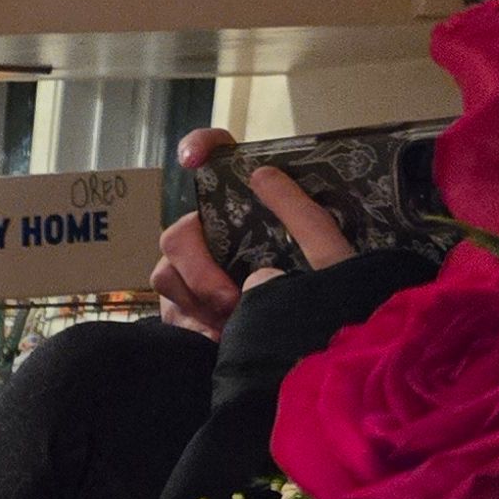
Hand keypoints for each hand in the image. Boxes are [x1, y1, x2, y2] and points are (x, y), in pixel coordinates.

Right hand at [151, 131, 359, 332]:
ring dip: (196, 301)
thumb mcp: (333, 254)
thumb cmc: (331, 298)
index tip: (193, 159)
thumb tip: (263, 181)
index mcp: (252, 204)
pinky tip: (218, 338)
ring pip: (166, 274)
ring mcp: (198, 270)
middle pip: (180, 232)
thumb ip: (306, 219)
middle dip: (200, 268)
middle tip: (230, 299)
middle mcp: (218, 230)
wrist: (318, 352)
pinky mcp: (187, 306)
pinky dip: (193, 327)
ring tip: (231, 324)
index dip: (201, 146)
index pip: (216, 152)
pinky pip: (170, 311)